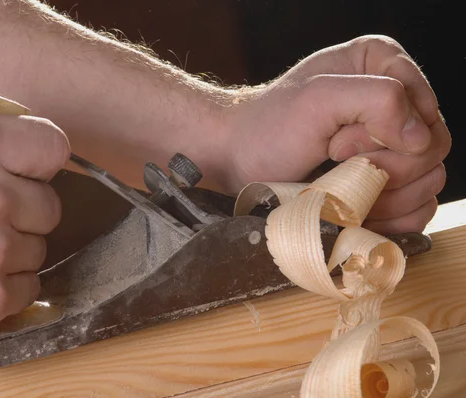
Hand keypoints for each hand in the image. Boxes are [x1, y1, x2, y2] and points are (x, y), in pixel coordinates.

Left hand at [220, 35, 450, 234]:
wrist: (241, 162)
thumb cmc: (270, 128)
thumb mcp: (318, 98)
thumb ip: (378, 99)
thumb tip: (421, 138)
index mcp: (384, 66)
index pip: (426, 108)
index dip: (384, 133)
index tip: (335, 142)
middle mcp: (395, 103)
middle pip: (433, 147)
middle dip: (381, 165)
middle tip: (334, 162)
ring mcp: (393, 147)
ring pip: (429, 181)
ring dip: (385, 195)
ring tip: (339, 187)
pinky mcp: (387, 185)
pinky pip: (418, 208)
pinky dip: (390, 216)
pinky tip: (355, 209)